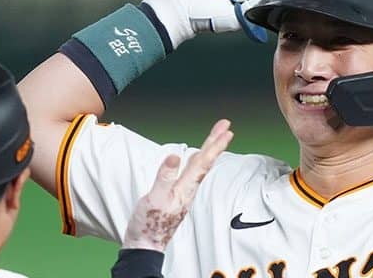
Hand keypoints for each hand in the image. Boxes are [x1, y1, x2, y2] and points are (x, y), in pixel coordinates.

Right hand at [121, 119, 233, 251]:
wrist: (145, 245)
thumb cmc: (149, 224)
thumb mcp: (155, 198)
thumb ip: (165, 178)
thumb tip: (174, 156)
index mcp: (185, 188)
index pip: (203, 162)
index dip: (214, 145)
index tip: (226, 131)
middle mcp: (188, 189)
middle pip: (204, 162)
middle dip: (215, 143)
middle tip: (225, 127)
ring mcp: (183, 193)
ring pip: (199, 167)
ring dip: (208, 150)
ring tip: (215, 138)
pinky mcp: (176, 195)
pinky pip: (191, 173)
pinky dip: (197, 162)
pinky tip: (195, 159)